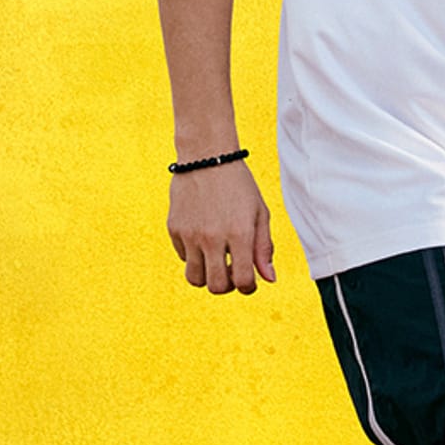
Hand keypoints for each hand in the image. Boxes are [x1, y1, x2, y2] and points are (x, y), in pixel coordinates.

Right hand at [167, 161, 275, 293]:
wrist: (207, 157)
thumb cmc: (239, 185)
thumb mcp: (259, 213)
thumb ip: (264, 248)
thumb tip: (268, 279)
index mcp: (240, 233)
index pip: (242, 281)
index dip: (248, 287)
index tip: (249, 281)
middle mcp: (213, 237)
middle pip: (215, 286)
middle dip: (226, 286)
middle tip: (231, 273)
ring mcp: (191, 234)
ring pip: (195, 278)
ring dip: (207, 276)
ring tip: (216, 261)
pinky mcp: (175, 229)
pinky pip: (183, 257)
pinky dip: (193, 256)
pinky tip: (203, 239)